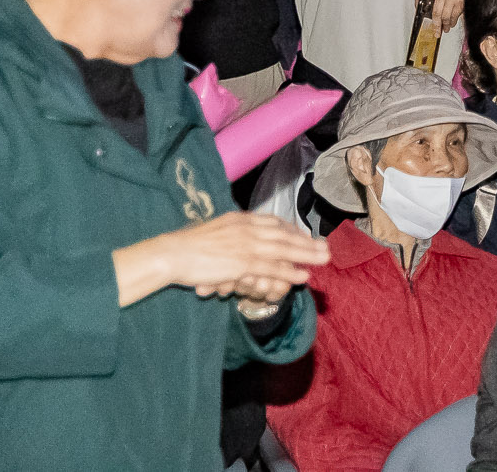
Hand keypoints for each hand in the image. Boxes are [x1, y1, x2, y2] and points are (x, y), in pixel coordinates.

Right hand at [148, 211, 329, 298]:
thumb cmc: (185, 246)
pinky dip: (289, 272)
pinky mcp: (243, 263)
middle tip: (325, 245)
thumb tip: (237, 238)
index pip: (273, 222)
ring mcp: (246, 245)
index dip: (291, 229)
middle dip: (306, 240)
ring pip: (284, 249)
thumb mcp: (212, 231)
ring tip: (324, 258)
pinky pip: (272, 268)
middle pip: (284, 234)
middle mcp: (247, 228)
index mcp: (239, 219)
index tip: (305, 234)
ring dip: (307, 254)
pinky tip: (303, 276)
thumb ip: (229, 233)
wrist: (171, 253)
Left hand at [415, 0, 469, 34]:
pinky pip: (454, 16)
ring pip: (445, 16)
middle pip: (436, 12)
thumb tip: (431, 6)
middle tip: (436, 30)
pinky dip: (453, 22)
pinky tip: (452, 23)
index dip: (417, 3)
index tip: (419, 10)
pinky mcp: (460, 3)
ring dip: (445, 25)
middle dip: (436, 24)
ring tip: (445, 28)